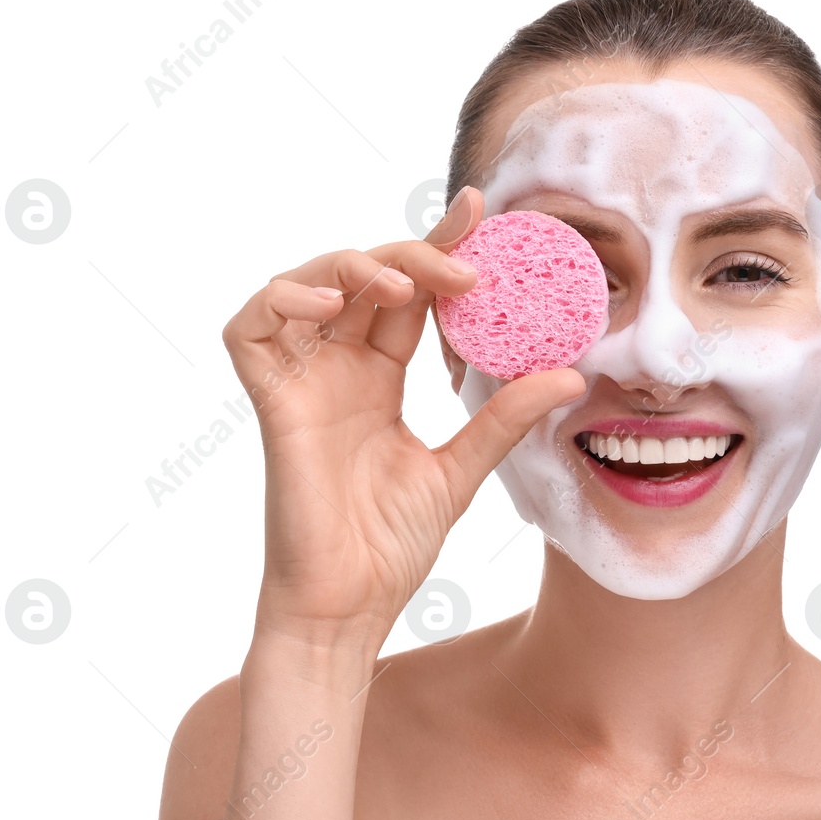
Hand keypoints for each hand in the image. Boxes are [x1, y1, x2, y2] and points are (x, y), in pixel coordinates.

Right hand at [221, 186, 584, 657]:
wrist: (348, 608)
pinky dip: (282, 300)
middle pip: (363, 277)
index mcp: (378, 378)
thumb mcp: (463, 470)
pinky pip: (250, 328)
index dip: (438, 250)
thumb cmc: (391, 547)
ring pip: (305, 284)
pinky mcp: (271, 404)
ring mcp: (301, 382)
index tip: (480, 212)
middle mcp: (337, 369)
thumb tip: (571, 374)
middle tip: (464, 258)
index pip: (407, 294)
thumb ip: (504, 418)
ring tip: (403, 283)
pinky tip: (330, 305)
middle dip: (412, 253)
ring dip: (351, 266)